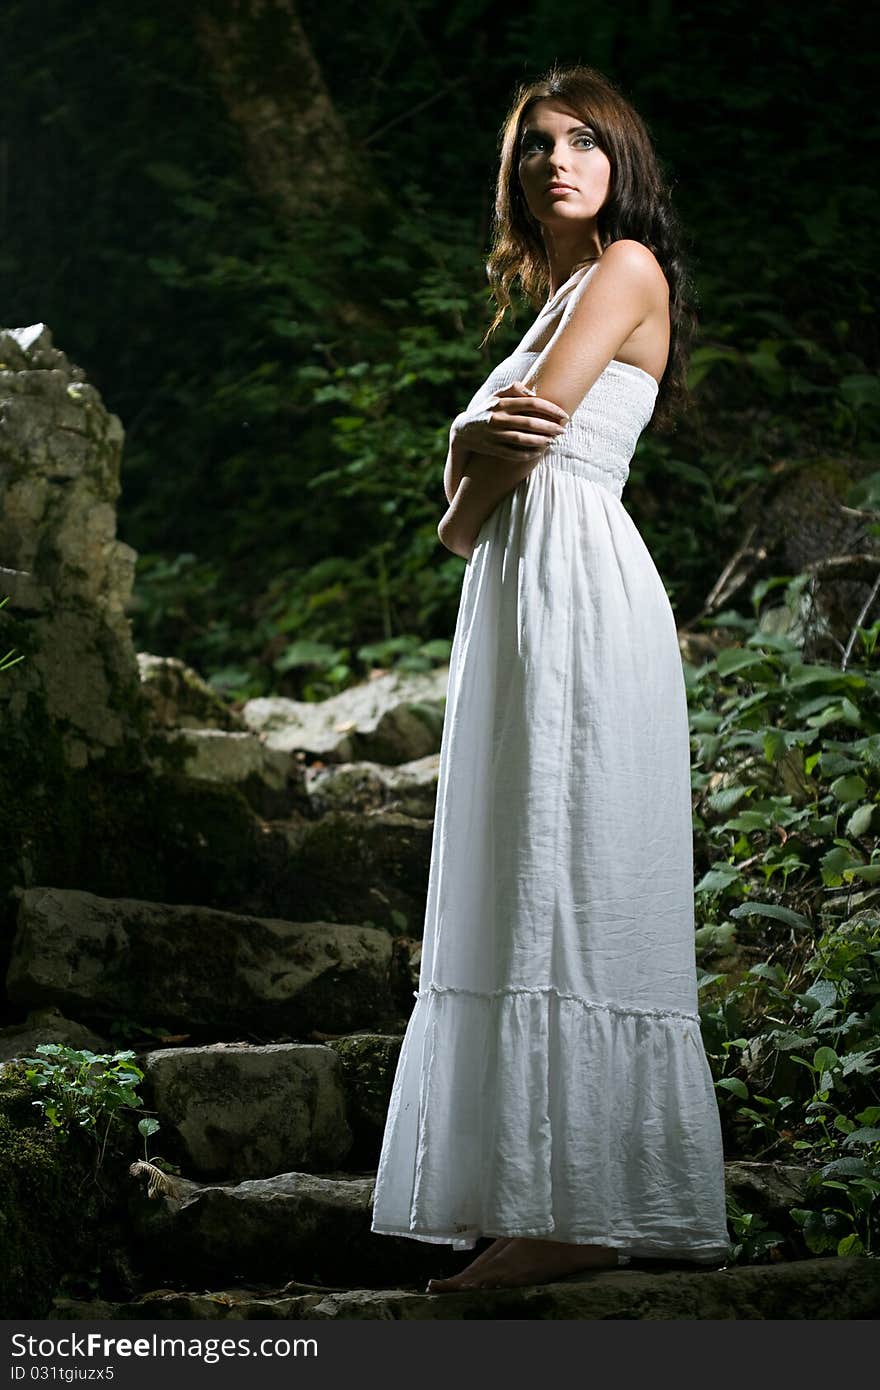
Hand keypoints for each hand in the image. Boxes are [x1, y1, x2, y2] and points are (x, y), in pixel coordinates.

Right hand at [451, 381, 569, 466]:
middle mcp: (497, 418)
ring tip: (553, 442)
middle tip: (563, 430)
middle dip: (549, 427)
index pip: (531, 403)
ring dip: (540, 441)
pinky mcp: (492, 448)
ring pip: (522, 439)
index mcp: (501, 403)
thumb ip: (513, 389)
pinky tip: (538, 452)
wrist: (462, 431)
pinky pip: (512, 453)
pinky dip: (527, 454)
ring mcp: (494, 434)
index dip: (550, 409)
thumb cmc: (485, 411)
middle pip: (529, 423)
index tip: (563, 414)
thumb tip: (533, 393)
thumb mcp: (495, 396)